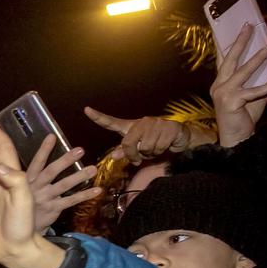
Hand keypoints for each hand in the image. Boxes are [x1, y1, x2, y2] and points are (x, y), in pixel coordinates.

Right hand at [24, 135, 102, 231]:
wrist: (19, 228)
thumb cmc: (24, 203)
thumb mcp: (21, 188)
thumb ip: (32, 175)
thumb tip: (41, 158)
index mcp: (26, 180)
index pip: (36, 163)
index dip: (43, 150)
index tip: (52, 136)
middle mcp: (35, 188)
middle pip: (51, 172)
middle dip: (65, 160)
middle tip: (80, 150)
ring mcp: (44, 199)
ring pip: (63, 186)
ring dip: (79, 177)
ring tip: (93, 169)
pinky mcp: (53, 209)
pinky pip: (71, 201)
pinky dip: (84, 195)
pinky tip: (98, 190)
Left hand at [83, 107, 200, 163]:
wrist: (180, 139)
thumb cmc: (156, 144)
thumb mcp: (139, 150)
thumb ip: (126, 152)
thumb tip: (115, 156)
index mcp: (131, 127)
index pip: (111, 122)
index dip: (98, 117)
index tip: (86, 110)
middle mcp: (141, 122)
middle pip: (128, 143)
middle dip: (133, 155)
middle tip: (140, 158)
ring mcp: (155, 123)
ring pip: (144, 147)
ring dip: (150, 153)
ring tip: (156, 148)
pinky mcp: (169, 127)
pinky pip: (158, 147)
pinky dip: (161, 151)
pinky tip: (166, 145)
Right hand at [208, 22, 266, 148]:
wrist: (236, 138)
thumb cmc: (243, 117)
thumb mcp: (251, 95)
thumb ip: (258, 80)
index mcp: (219, 83)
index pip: (223, 60)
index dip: (226, 43)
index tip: (232, 29)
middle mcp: (218, 86)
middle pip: (230, 59)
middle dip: (240, 41)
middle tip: (249, 26)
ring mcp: (223, 93)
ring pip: (243, 70)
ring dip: (259, 56)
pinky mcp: (232, 102)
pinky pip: (256, 90)